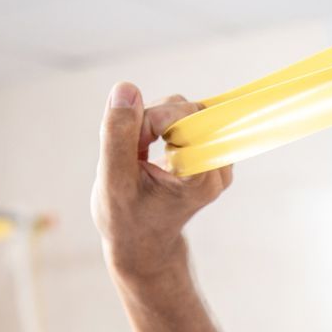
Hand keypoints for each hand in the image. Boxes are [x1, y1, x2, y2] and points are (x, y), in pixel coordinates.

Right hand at [91, 84, 232, 284]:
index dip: (154, 118)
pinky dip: (160, 125)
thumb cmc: (126, 219)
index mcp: (201, 177)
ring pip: (185, 110)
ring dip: (154, 121)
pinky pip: (185, 118)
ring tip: (138, 151)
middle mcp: (218, 167)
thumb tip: (126, 89)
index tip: (135, 142)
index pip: (187, 118)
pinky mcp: (207, 152)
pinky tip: (147, 149)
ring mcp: (216, 159)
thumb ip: (118, 134)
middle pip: (188, 109)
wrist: (141, 242)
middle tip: (133, 147)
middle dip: (152, 118)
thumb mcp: (113, 179)